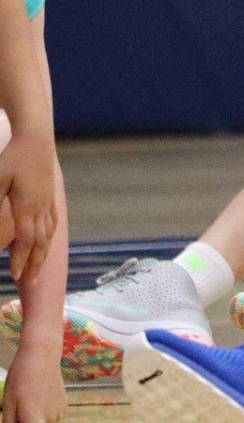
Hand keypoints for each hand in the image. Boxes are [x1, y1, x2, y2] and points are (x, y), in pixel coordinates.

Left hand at [0, 134, 54, 285]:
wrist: (36, 139)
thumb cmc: (12, 157)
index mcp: (27, 206)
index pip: (26, 241)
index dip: (21, 260)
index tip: (15, 277)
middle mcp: (41, 208)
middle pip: (40, 243)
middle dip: (35, 265)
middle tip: (31, 284)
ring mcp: (48, 202)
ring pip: (48, 235)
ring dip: (43, 255)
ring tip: (39, 270)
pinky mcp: (49, 196)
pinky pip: (52, 223)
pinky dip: (49, 238)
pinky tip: (47, 242)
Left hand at [0, 338, 66, 422]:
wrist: (41, 357)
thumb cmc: (21, 379)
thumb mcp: (8, 404)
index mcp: (36, 420)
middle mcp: (51, 418)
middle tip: (12, 421)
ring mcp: (59, 411)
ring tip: (22, 406)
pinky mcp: (63, 404)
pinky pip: (50, 417)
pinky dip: (41, 415)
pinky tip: (34, 399)